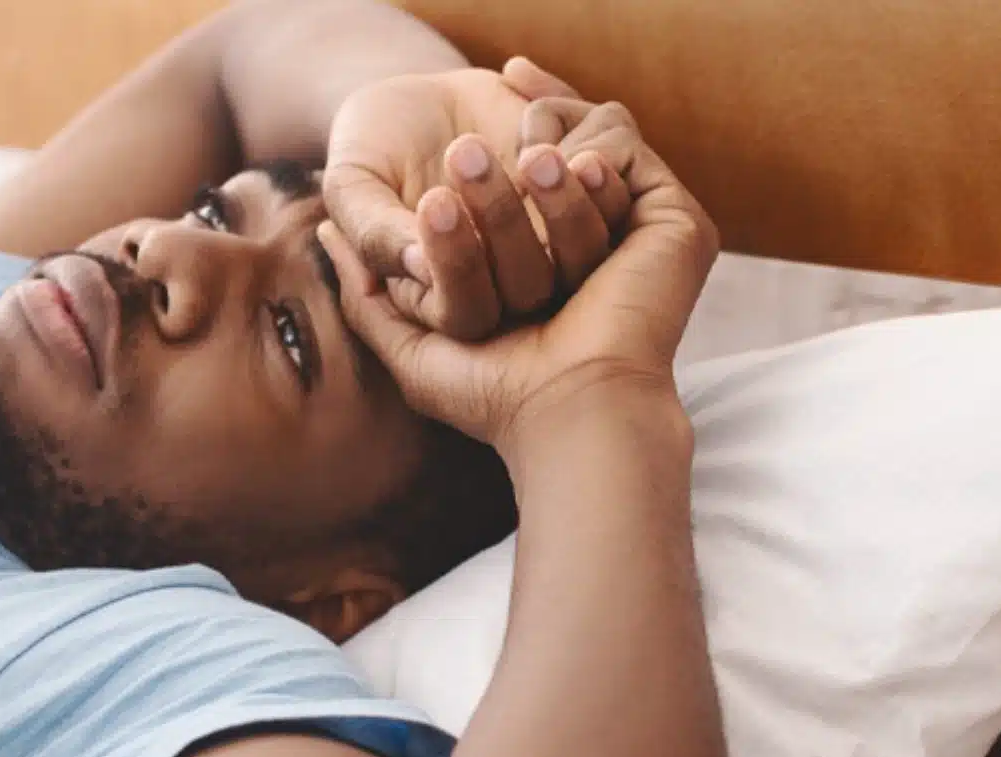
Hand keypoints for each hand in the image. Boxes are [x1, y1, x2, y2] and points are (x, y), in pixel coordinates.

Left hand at [318, 100, 716, 452]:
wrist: (570, 413)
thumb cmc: (495, 394)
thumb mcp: (411, 343)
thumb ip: (367, 292)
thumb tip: (323, 234)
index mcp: (553, 271)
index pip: (524, 186)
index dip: (498, 143)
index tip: (472, 98)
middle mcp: (603, 248)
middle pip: (551, 166)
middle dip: (503, 153)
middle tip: (462, 152)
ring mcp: (643, 233)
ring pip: (586, 154)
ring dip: (539, 152)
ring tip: (511, 165)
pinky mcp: (677, 225)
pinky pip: (627, 151)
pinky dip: (586, 144)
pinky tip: (552, 165)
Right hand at [322, 59, 631, 339]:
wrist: (416, 102)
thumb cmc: (372, 152)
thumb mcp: (352, 184)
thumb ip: (373, 229)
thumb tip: (416, 266)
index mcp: (450, 300)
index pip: (467, 310)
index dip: (458, 264)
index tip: (433, 200)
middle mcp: (513, 285)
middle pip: (532, 284)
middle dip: (505, 219)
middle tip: (465, 151)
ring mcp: (557, 241)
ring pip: (587, 244)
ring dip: (565, 196)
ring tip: (532, 146)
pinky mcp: (588, 191)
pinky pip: (613, 183)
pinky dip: (586, 142)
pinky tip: (523, 87)